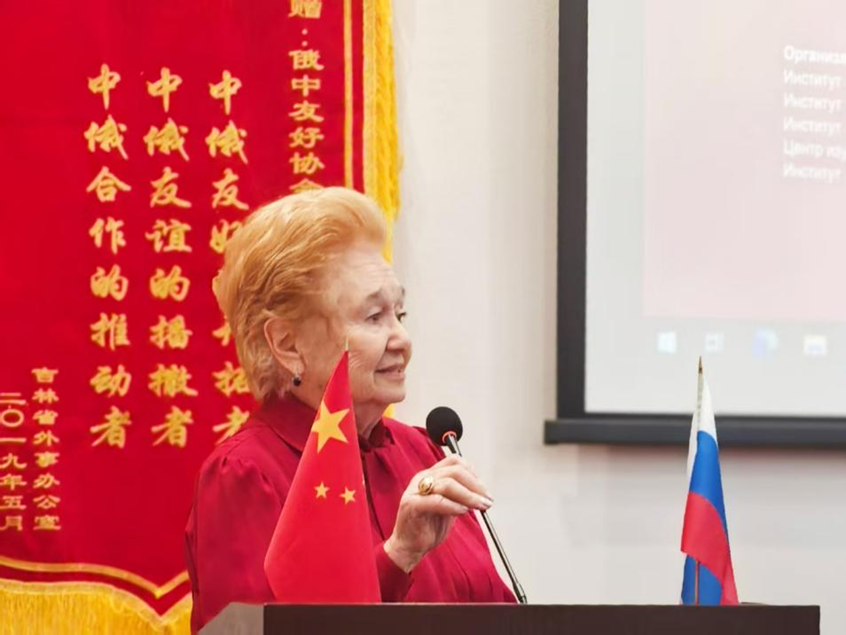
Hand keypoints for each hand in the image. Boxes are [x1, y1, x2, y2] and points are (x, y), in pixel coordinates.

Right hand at [384, 455, 493, 572]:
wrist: (409, 547)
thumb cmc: (428, 528)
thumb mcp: (448, 507)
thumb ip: (460, 496)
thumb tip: (481, 492)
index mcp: (430, 475)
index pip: (454, 461)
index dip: (472, 473)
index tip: (484, 489)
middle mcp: (422, 479)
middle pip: (454, 471)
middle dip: (475, 485)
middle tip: (486, 499)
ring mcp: (416, 491)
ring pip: (447, 484)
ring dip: (469, 496)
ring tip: (479, 506)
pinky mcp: (412, 505)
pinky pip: (437, 501)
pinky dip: (454, 506)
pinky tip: (463, 512)